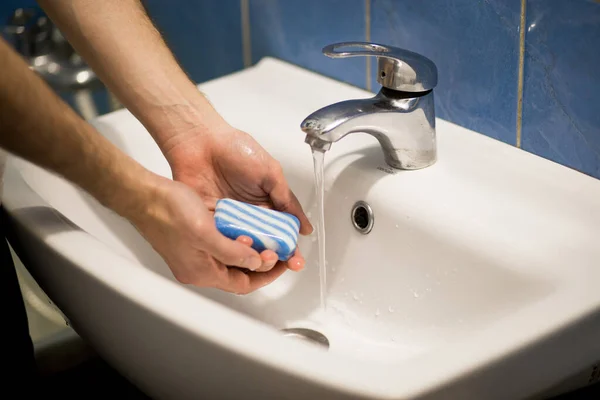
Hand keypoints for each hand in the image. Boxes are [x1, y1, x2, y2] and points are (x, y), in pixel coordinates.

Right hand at [130, 176, 298, 293]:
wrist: (144, 195)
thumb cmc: (168, 212)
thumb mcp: (206, 233)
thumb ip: (233, 252)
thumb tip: (256, 263)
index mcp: (202, 272)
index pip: (243, 284)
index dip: (267, 275)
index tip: (282, 262)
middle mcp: (199, 267)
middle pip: (239, 273)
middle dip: (261, 262)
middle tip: (277, 248)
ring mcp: (195, 254)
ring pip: (231, 258)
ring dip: (249, 249)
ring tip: (266, 237)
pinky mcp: (193, 239)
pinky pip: (221, 244)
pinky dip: (236, 238)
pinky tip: (246, 226)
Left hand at [162, 124, 312, 272]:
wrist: (201, 141)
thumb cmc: (236, 150)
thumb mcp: (271, 173)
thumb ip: (287, 200)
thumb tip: (304, 226)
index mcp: (267, 206)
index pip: (282, 234)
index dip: (290, 248)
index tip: (296, 260)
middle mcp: (249, 217)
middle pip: (263, 246)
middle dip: (273, 258)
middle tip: (279, 263)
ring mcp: (229, 221)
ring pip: (242, 248)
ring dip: (252, 255)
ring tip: (260, 258)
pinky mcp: (209, 222)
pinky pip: (220, 241)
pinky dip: (228, 247)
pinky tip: (237, 250)